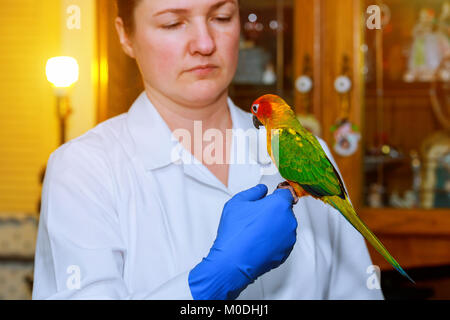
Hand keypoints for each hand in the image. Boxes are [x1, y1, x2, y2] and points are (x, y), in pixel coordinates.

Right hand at [189, 184, 297, 299]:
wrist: (233, 261)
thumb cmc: (235, 232)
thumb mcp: (238, 201)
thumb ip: (254, 191)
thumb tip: (262, 190)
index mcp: (279, 205)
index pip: (286, 193)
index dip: (277, 193)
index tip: (271, 197)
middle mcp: (289, 221)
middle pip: (285, 210)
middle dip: (273, 211)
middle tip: (255, 216)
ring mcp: (289, 238)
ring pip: (284, 226)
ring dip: (273, 226)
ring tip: (254, 231)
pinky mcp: (286, 252)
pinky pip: (281, 241)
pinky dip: (273, 240)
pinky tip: (257, 241)